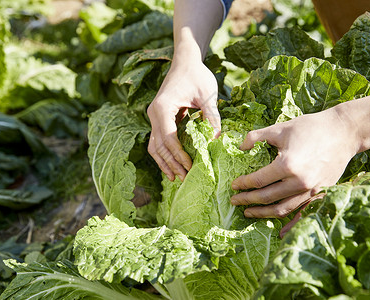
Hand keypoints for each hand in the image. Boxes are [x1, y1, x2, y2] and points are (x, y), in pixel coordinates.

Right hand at [147, 59, 220, 180]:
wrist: (185, 60)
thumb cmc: (197, 75)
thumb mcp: (207, 95)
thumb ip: (211, 118)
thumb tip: (216, 141)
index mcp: (163, 108)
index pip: (169, 139)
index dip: (179, 156)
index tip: (191, 167)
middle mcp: (154, 114)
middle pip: (159, 146)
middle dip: (171, 164)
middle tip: (184, 179)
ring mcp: (154, 117)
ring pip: (154, 146)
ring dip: (164, 162)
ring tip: (175, 178)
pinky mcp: (159, 118)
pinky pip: (158, 140)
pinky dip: (164, 154)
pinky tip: (172, 165)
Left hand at [230, 108, 358, 219]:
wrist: (344, 131)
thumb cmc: (310, 127)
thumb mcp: (279, 128)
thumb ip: (256, 137)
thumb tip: (240, 147)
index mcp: (287, 165)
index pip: (258, 180)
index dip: (243, 184)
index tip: (233, 186)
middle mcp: (299, 182)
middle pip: (267, 197)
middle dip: (247, 200)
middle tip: (234, 201)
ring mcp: (312, 190)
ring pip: (282, 209)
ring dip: (263, 213)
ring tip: (249, 212)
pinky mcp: (321, 193)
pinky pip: (302, 213)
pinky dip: (291, 224)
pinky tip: (280, 233)